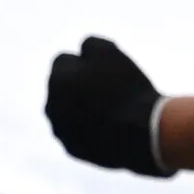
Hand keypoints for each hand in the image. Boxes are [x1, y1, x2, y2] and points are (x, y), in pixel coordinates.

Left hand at [45, 35, 166, 173]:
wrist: (142, 133)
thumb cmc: (126, 89)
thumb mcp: (110, 53)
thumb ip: (90, 44)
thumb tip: (82, 51)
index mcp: (56, 79)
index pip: (64, 62)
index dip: (86, 64)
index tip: (106, 70)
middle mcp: (51, 106)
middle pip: (64, 88)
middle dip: (78, 86)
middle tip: (109, 90)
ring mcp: (60, 130)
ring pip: (68, 112)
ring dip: (81, 108)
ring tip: (111, 109)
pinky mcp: (72, 149)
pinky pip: (78, 133)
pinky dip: (88, 129)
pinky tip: (110, 127)